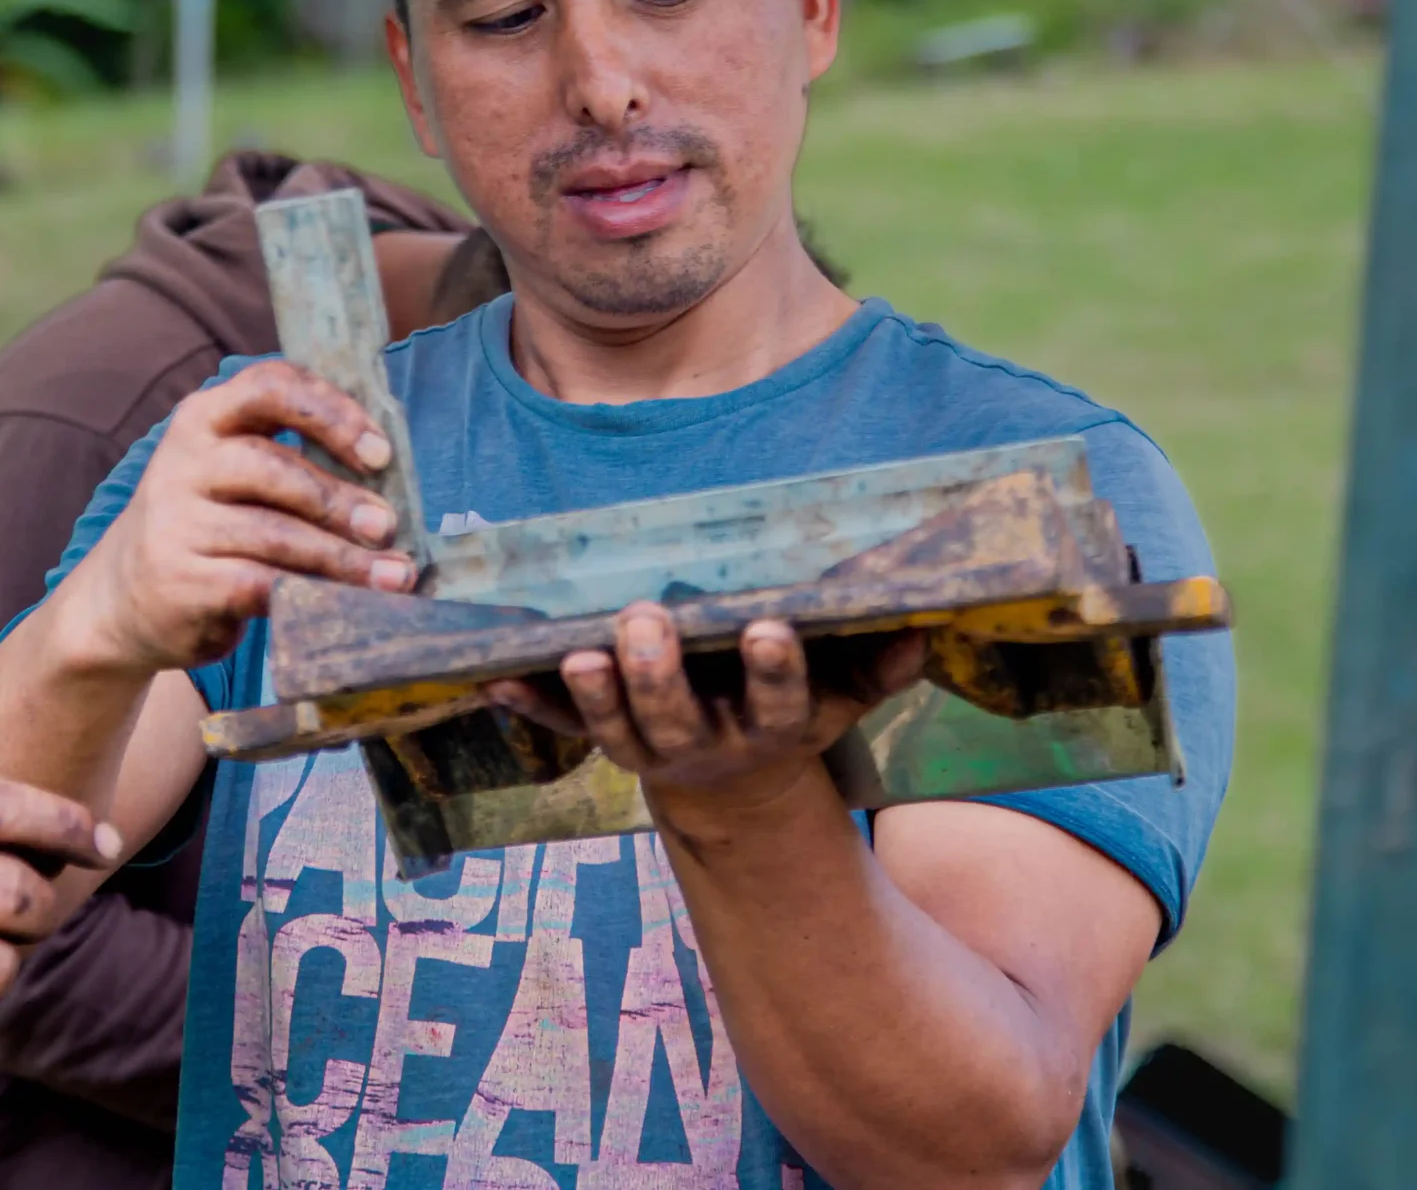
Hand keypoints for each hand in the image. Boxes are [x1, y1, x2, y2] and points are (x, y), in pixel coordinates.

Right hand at [56, 359, 417, 673]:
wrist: (120, 600)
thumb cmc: (206, 527)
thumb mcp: (230, 475)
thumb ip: (288, 462)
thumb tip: (391, 483)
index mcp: (204, 419)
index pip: (270, 387)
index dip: (332, 412)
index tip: (380, 452)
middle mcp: (183, 462)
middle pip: (273, 467)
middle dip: (339, 499)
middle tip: (387, 526)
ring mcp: (175, 522)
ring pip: (274, 535)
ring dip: (342, 558)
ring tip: (393, 576)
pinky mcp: (180, 581)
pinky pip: (259, 585)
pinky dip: (312, 595)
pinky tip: (347, 604)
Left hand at [489, 604, 925, 829]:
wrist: (738, 797)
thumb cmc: (791, 719)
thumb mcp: (840, 702)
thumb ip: (876, 669)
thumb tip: (921, 630)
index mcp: (770, 730)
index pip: (777, 703)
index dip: (773, 673)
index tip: (770, 629)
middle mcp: (705, 745)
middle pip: (679, 717)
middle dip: (660, 673)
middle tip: (646, 620)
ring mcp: (650, 751)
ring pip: (616, 730)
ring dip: (593, 694)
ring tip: (576, 653)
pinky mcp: (606, 744)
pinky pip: (563, 729)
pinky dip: (530, 707)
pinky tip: (495, 680)